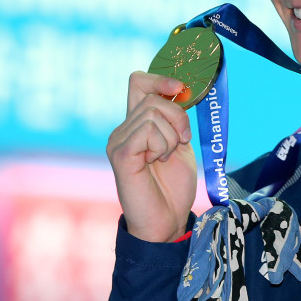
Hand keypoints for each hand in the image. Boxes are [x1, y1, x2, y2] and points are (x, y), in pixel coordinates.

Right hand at [107, 71, 196, 241]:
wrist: (167, 221)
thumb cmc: (173, 187)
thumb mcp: (180, 145)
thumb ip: (176, 120)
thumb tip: (182, 91)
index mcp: (137, 125)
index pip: (139, 82)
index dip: (161, 79)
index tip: (181, 89)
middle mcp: (123, 129)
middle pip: (153, 98)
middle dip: (178, 117)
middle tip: (180, 144)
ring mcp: (118, 140)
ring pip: (152, 113)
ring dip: (171, 136)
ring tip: (165, 158)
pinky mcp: (120, 153)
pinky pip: (147, 131)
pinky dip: (162, 145)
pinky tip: (156, 162)